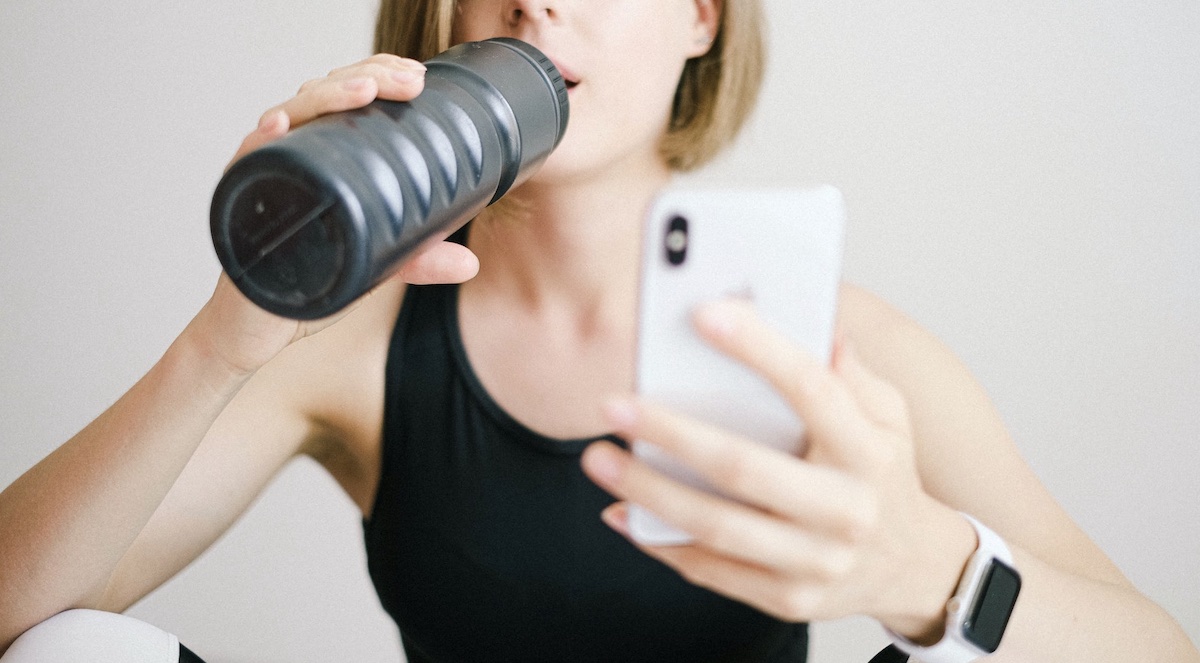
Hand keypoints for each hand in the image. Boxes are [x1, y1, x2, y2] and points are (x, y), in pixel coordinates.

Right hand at [196, 54, 479, 374]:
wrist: (253, 330)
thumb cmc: (303, 287)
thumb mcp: (372, 268)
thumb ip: (416, 261)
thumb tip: (470, 262)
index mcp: (321, 159)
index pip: (346, 100)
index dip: (377, 76)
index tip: (416, 76)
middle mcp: (290, 156)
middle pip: (321, 96)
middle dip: (365, 77)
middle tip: (407, 81)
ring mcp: (263, 174)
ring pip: (288, 116)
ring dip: (324, 97)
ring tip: (364, 91)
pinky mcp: (237, 201)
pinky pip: (246, 162)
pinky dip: (260, 141)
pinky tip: (279, 126)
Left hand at [581, 299, 975, 640]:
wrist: (914, 568)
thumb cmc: (885, 475)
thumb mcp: (890, 416)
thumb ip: (850, 372)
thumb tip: (817, 324)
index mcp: (869, 452)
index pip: (812, 389)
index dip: (758, 348)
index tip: (704, 314)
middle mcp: (846, 510)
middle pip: (744, 469)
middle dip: (671, 434)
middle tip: (615, 406)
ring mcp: (816, 562)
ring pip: (716, 526)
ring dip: (648, 493)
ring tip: (600, 460)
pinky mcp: (788, 600)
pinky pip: (710, 570)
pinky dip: (659, 541)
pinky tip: (621, 511)